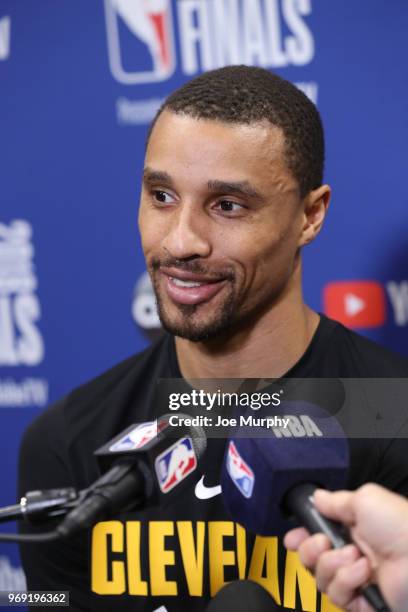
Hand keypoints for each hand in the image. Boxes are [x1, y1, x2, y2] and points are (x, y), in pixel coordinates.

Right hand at [284, 484, 407, 611]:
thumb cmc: (402, 527)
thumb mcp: (365, 499)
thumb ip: (336, 500)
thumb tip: (318, 497)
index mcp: (354, 528)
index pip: (318, 533)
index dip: (302, 536)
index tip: (293, 536)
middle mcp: (353, 553)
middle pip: (312, 557)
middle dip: (311, 549)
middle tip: (324, 542)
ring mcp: (357, 579)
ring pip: (320, 577)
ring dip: (333, 564)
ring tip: (356, 557)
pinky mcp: (361, 602)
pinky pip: (337, 595)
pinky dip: (347, 581)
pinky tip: (363, 574)